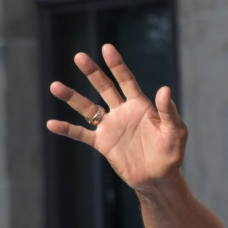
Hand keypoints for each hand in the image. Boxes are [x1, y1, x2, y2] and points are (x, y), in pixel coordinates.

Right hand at [46, 43, 187, 191]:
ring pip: (87, 108)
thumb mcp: (175, 131)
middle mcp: (122, 112)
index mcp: (140, 106)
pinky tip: (51, 124)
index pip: (126, 80)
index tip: (107, 48)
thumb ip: (169, 111)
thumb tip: (165, 89)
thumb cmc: (171, 154)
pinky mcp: (103, 143)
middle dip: (92, 72)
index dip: (117, 65)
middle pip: (104, 87)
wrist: (159, 178)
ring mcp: (111, 126)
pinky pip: (81, 133)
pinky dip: (67, 129)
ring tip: (55, 86)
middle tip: (79, 57)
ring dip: (72, 97)